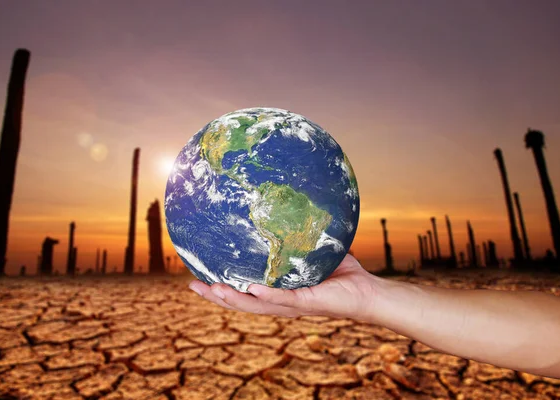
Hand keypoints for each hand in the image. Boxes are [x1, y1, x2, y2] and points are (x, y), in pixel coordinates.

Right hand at [188, 254, 379, 320]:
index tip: (199, 280)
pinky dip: (267, 296)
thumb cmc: (341, 274)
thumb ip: (298, 237)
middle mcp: (281, 303)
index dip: (222, 290)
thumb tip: (287, 208)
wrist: (366, 292)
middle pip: (242, 303)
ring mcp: (293, 305)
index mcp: (278, 293)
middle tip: (193, 286)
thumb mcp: (313, 252)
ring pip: (256, 306)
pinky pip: (284, 300)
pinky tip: (251, 289)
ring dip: (233, 300)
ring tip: (212, 289)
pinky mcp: (307, 303)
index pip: (244, 293)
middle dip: (217, 297)